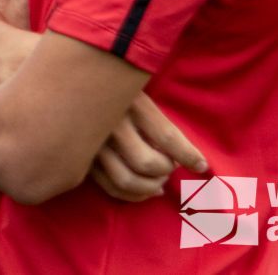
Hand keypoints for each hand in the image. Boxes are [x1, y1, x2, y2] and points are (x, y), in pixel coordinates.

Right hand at [89, 92, 206, 200]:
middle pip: (146, 163)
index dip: (188, 155)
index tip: (201, 165)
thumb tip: (193, 158)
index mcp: (128, 101)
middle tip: (171, 164)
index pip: (166, 136)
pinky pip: (110, 187)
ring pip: (126, 180)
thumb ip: (159, 117)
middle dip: (165, 170)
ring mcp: (92, 143)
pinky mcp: (82, 157)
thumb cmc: (114, 84)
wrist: (76, 82)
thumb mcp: (137, 89)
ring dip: (150, 186)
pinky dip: (133, 196)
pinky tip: (146, 190)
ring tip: (159, 179)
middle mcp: (109, 123)